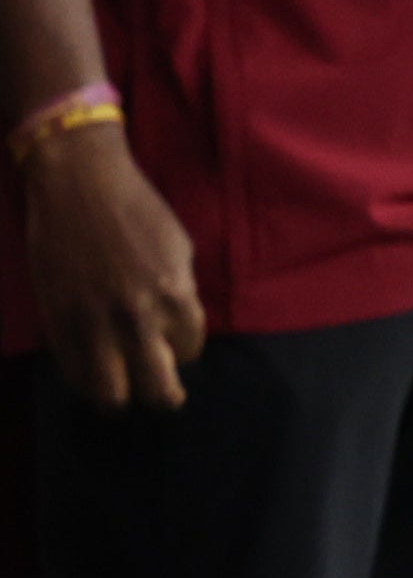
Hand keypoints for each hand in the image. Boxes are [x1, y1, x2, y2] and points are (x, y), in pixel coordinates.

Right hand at [21, 124, 203, 408]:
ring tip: (123, 386)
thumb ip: (180, 291)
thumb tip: (174, 328)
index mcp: (175, 295)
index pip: (190, 349)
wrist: (79, 182)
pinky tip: (92, 369)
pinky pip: (72, 370)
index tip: (173, 342)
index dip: (183, 348)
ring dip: (120, 395)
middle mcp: (137, 316)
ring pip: (110, 393)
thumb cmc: (137, 209)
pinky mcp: (57, 318)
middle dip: (163, 395)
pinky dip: (84, 378)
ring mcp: (93, 321)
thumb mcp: (178, 249)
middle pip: (158, 391)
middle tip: (161, 391)